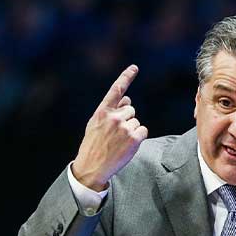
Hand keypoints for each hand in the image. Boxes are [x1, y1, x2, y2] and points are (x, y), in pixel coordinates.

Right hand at [71, 65, 147, 190]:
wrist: (92, 167)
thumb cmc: (93, 145)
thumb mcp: (95, 124)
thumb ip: (110, 111)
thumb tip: (127, 99)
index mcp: (102, 112)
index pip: (116, 90)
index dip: (126, 77)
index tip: (134, 68)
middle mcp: (114, 117)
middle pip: (130, 109)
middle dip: (126, 119)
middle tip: (115, 134)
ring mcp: (124, 127)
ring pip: (136, 121)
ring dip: (131, 130)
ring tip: (119, 142)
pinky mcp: (134, 138)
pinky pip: (143, 131)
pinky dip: (138, 138)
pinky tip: (127, 146)